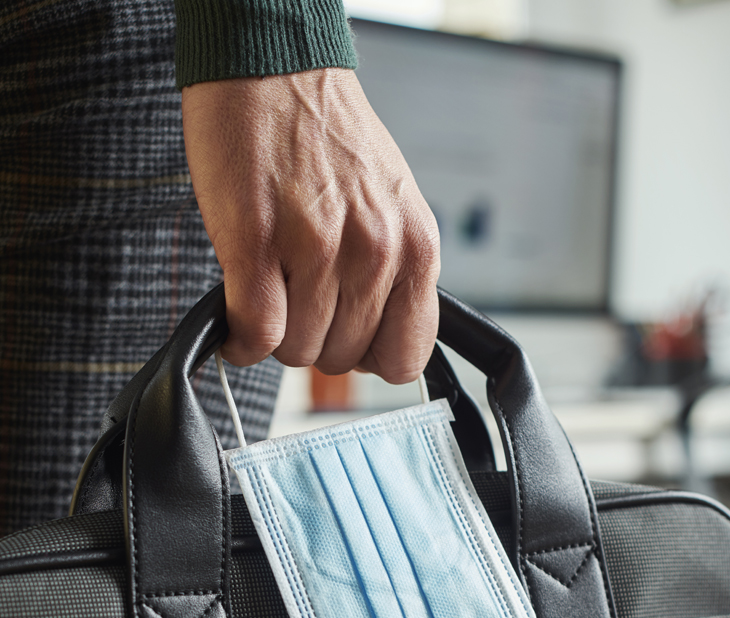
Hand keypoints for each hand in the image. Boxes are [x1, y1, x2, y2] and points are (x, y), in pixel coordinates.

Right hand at [182, 68, 439, 382]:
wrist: (275, 70)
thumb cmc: (330, 139)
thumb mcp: (393, 208)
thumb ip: (393, 273)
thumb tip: (373, 335)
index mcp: (417, 247)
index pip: (406, 356)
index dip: (370, 356)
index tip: (348, 338)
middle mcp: (377, 252)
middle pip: (342, 359)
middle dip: (316, 339)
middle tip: (298, 300)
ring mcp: (319, 249)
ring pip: (296, 351)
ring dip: (276, 333)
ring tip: (270, 289)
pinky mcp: (259, 243)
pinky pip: (256, 334)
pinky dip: (241, 341)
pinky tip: (237, 318)